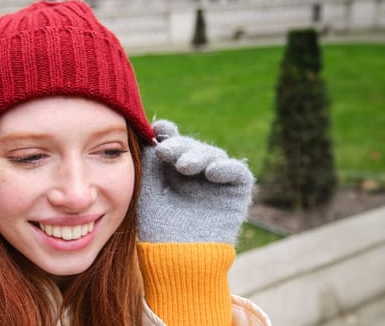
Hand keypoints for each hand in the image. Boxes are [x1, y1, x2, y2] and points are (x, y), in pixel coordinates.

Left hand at [137, 120, 253, 243]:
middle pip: (191, 146)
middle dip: (179, 146)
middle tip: (166, 152)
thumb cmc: (157, 226)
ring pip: (212, 155)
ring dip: (198, 155)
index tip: (157, 128)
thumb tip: (147, 129)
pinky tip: (210, 172)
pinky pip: (237, 172)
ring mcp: (216, 180)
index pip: (172, 141)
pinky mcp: (237, 191)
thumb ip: (149, 160)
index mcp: (172, 167)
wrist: (177, 258)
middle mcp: (195, 170)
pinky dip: (225, 168)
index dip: (166, 132)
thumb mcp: (148, 188)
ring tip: (184, 165)